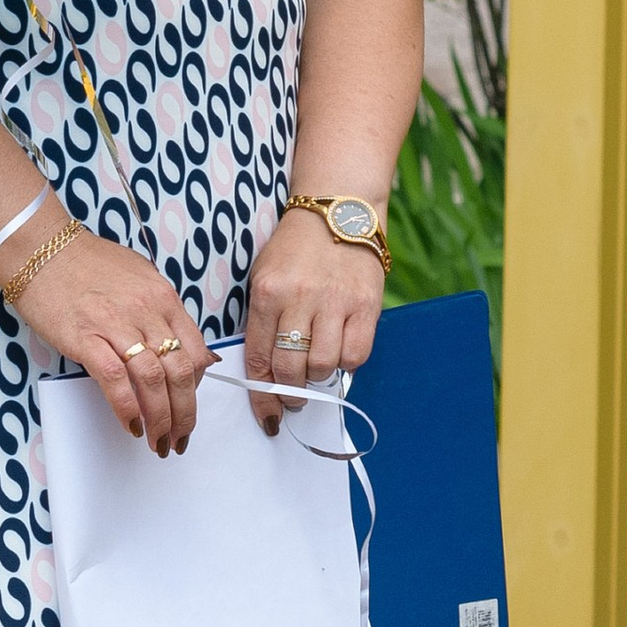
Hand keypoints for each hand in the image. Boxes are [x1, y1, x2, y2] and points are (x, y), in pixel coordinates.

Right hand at [7, 230, 207, 453]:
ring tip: (157, 440)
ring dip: (159, 419)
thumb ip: (162, 311)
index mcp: (163, 297)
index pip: (196, 351)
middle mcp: (146, 311)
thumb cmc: (87, 263)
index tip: (189, 404)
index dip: (197, 387)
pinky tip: (130, 424)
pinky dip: (126, 408)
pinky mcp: (85, 337)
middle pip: (180, 372)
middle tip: (180, 437)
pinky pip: (115, 380)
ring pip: (153, 381)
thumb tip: (182, 344)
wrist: (42, 249)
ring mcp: (116, 324)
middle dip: (185, 413)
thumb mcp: (140, 278)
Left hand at [241, 209, 387, 434]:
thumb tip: (266, 374)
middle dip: (289, 393)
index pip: (260, 358)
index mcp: (268, 292)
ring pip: (323, 365)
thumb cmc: (296, 250)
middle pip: (291, 368)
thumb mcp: (264, 277)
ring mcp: (335, 302)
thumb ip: (263, 321)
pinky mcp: (366, 305)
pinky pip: (356, 354)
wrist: (338, 211)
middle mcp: (300, 298)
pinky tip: (339, 353)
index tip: (267, 414)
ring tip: (314, 374)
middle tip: (292, 398)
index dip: (262, 395)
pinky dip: (345, 363)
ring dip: (317, 379)